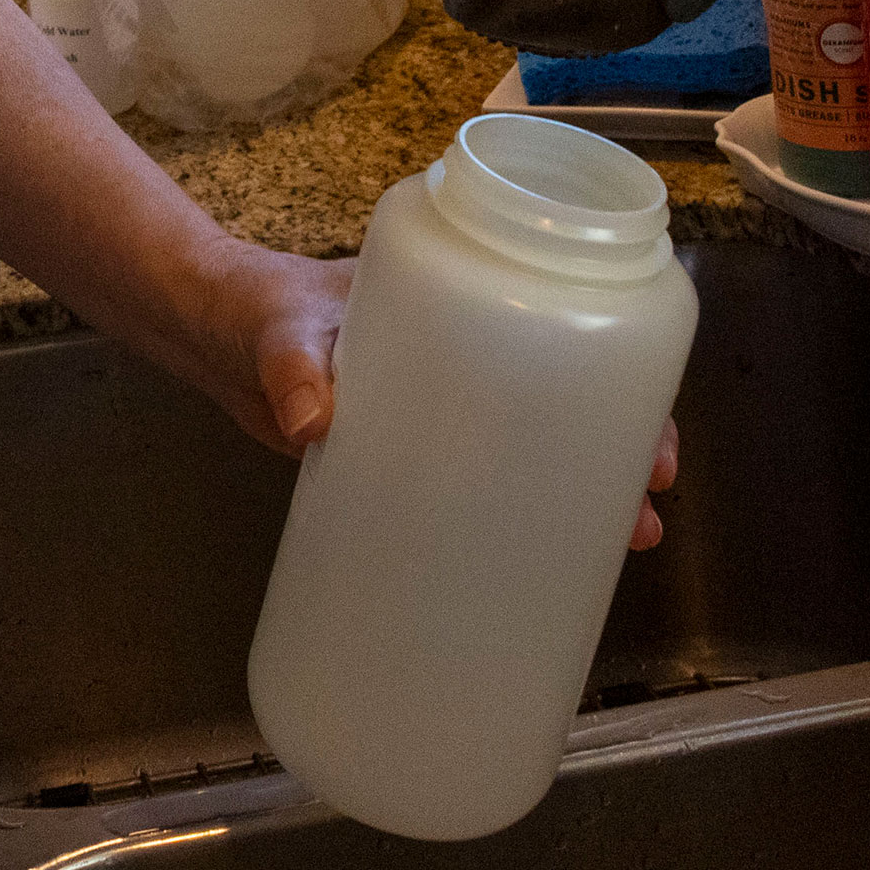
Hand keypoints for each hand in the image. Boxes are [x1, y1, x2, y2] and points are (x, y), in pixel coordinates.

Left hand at [191, 243, 683, 553]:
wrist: (212, 336)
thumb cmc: (259, 308)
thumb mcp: (282, 330)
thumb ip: (291, 368)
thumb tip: (309, 422)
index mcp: (458, 304)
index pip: (566, 330)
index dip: (624, 381)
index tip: (657, 436)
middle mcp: (465, 353)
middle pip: (569, 397)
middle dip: (620, 452)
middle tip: (647, 513)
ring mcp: (441, 406)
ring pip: (534, 445)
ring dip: (580, 493)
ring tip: (622, 549)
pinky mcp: (410, 452)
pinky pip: (481, 481)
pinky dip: (515, 517)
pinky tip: (535, 566)